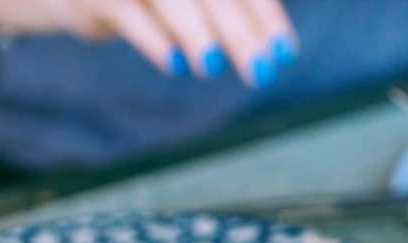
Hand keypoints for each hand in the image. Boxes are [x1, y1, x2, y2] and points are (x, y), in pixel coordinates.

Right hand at [0, 0, 296, 86]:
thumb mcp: (184, 2)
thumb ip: (224, 11)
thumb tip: (273, 47)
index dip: (264, 15)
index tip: (284, 53)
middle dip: (240, 30)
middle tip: (262, 71)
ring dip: (195, 32)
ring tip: (213, 66)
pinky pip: (123, 8)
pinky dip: (149, 36)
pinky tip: (172, 62)